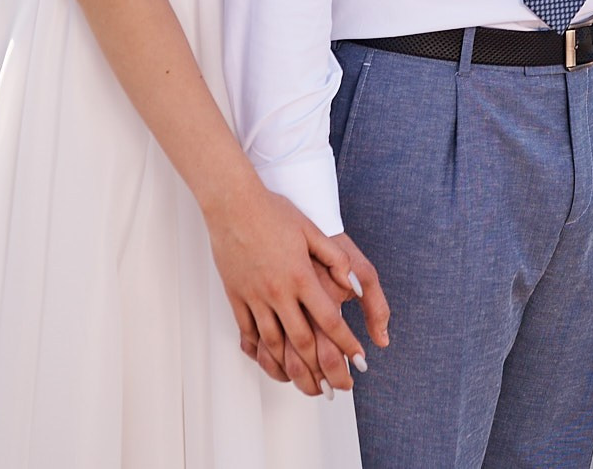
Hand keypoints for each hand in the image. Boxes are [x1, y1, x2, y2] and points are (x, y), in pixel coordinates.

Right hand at [207, 184, 383, 394]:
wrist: (233, 205)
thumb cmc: (275, 214)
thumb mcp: (313, 231)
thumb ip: (336, 260)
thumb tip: (356, 285)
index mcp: (302, 276)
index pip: (329, 319)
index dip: (346, 343)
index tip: (359, 359)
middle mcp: (278, 292)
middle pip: (303, 341)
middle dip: (324, 368)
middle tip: (339, 386)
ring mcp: (254, 297)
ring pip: (275, 344)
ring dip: (294, 370)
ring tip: (309, 387)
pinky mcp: (236, 298)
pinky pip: (249, 333)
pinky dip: (262, 354)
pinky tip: (273, 365)